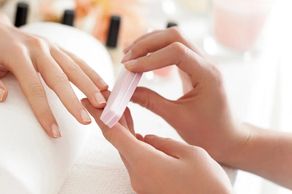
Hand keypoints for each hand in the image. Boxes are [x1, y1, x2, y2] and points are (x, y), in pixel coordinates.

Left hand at [0, 20, 107, 137]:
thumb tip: (3, 97)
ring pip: (74, 67)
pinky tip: (103, 85)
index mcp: (17, 54)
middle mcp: (38, 48)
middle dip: (73, 101)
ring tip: (101, 103)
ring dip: (89, 85)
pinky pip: (77, 59)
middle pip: (59, 78)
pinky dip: (91, 72)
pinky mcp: (58, 46)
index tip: (54, 131)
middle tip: (85, 120)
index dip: (44, 111)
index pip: (33, 87)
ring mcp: (50, 45)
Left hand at [82, 98, 231, 193]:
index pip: (114, 134)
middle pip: (118, 141)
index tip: (89, 102)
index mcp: (145, 162)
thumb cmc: (209, 187)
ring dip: (124, 131)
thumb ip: (164, 143)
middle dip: (112, 119)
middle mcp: (138, 174)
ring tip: (122, 110)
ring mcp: (142, 183)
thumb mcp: (191, 155)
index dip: (100, 115)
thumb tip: (148, 139)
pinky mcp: (149, 187)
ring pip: (127, 151)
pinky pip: (137, 161)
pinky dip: (134, 144)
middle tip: (107, 100)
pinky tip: (137, 133)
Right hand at [121, 27, 248, 163]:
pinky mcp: (193, 67)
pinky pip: (173, 49)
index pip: (176, 52)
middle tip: (126, 59)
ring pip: (173, 39)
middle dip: (147, 43)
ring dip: (149, 44)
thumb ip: (151, 102)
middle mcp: (206, 63)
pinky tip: (141, 60)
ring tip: (129, 57)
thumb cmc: (208, 133)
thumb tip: (127, 92)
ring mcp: (200, 62)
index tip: (129, 69)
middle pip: (174, 36)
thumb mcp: (177, 119)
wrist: (227, 138)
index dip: (149, 58)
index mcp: (207, 75)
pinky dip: (155, 51)